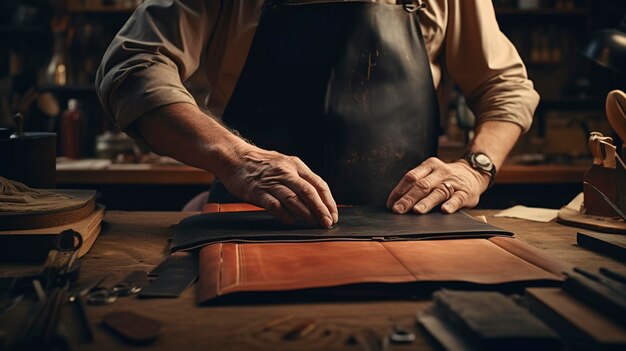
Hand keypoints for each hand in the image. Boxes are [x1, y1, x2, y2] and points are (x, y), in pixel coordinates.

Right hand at [220, 144, 337, 227]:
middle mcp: (285, 172)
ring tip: (314, 225)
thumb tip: (317, 200)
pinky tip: (291, 221)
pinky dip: (284, 214)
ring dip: (305, 214)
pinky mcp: (257, 191)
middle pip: (308, 191)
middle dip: (320, 209)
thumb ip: (299, 179)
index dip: (328, 201)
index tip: (333, 216)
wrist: (234, 158)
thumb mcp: (284, 165)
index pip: (318, 184)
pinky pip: (273, 204)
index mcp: (295, 165)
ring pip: (293, 198)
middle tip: (327, 223)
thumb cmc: (261, 165)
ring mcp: (271, 182)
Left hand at [386, 157, 489, 214]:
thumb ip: (417, 184)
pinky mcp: (466, 193)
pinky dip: (451, 204)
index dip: (399, 190)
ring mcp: (454, 182)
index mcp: (430, 166)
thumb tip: (397, 201)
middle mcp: (441, 172)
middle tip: (398, 210)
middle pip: (422, 185)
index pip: (411, 177)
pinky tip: (444, 210)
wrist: (474, 172)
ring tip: (417, 210)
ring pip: (438, 192)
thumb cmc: (446, 177)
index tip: (391, 203)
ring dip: (427, 202)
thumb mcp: (431, 173)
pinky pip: (458, 198)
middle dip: (409, 198)